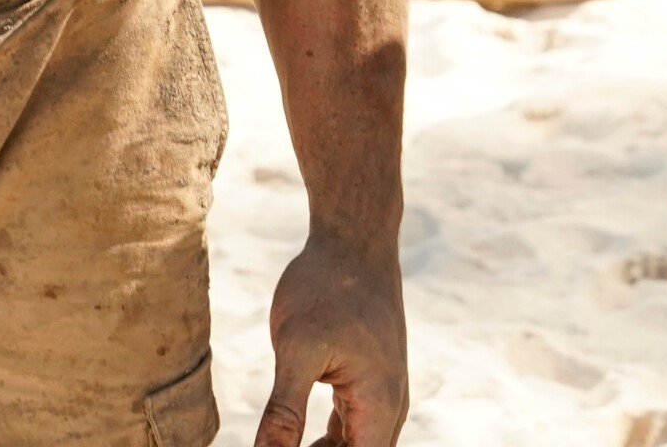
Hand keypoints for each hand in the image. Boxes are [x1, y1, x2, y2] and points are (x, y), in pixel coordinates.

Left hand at [254, 228, 406, 446]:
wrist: (354, 240)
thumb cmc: (327, 286)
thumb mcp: (297, 347)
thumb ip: (284, 410)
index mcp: (379, 407)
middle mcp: (389, 409)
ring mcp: (380, 397)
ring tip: (278, 446)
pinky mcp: (366, 385)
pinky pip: (349, 433)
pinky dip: (322, 445)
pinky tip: (289, 444)